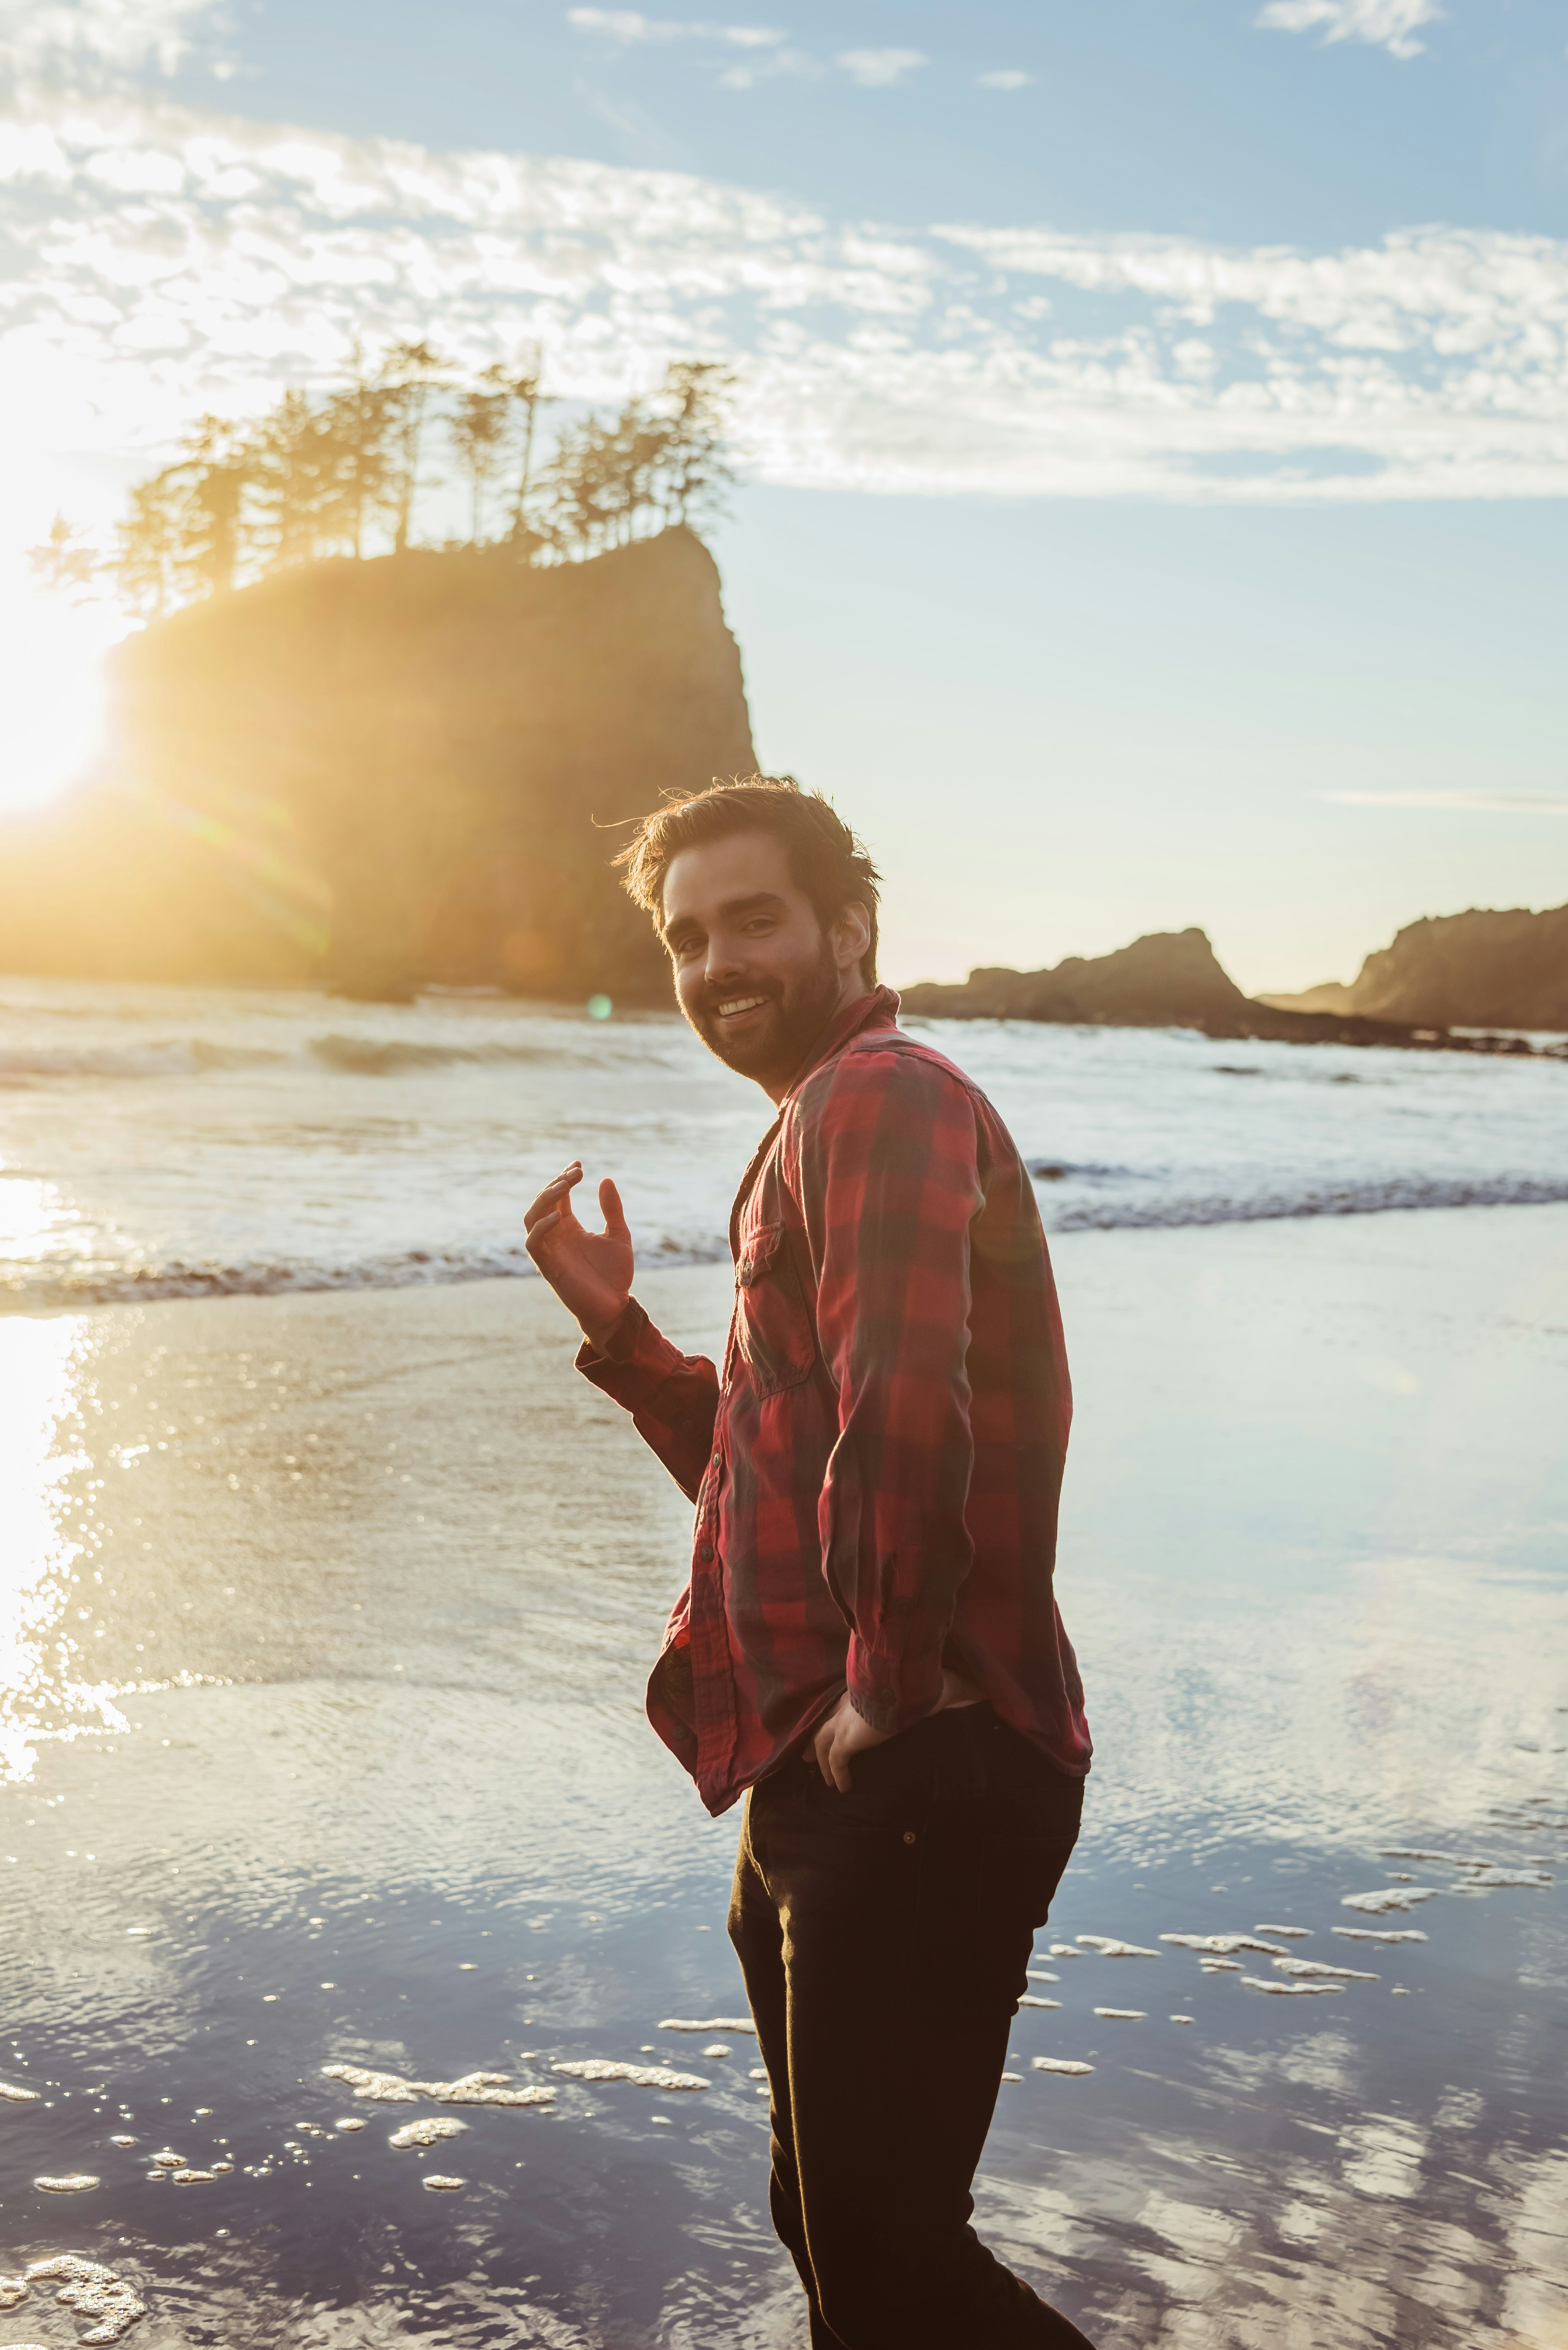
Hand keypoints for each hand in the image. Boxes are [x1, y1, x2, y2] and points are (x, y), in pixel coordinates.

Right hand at [524, 1161, 632, 1349]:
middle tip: (575, 1173)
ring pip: (531, 1218)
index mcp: (570, 1228)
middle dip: (556, 1184)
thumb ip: (612, 1209)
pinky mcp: (548, 1266)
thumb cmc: (615, 1275)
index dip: (564, 1178)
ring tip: (564, 1186)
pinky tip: (559, 1216)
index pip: (558, 1197)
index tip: (579, 1165)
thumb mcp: (619, 1235)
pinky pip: (534, 1243)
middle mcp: (556, 1236)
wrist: (615, 1306)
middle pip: (543, 1203)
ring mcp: (550, 1250)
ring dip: (544, 1200)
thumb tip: (606, 1180)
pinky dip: (542, 1228)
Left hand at [809, 1670, 984, 1793]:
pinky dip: (837, 1774)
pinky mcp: (847, 1737)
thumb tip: (967, 1694)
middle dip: (814, 1742)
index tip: (829, 1732)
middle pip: (821, 1724)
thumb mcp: (916, 1690)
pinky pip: (835, 1760)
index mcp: (860, 1691)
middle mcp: (847, 1704)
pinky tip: (843, 1788)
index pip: (838, 1707)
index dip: (832, 1721)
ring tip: (827, 1780)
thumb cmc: (916, 1682)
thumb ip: (929, 1694)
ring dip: (823, 1762)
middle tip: (808, 1757)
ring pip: (822, 1743)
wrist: (908, 1685)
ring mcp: (844, 1720)